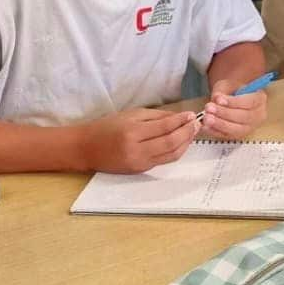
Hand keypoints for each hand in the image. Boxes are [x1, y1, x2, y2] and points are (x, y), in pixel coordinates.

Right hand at [81, 108, 198, 172]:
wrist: (86, 148)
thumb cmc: (107, 127)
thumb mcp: (131, 114)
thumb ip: (156, 116)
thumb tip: (179, 118)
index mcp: (132, 132)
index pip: (164, 127)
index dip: (181, 121)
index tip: (192, 114)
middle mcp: (136, 150)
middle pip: (171, 143)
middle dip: (187, 133)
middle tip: (197, 123)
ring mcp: (139, 163)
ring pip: (171, 155)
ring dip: (186, 144)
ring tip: (193, 132)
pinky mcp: (140, 170)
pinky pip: (164, 161)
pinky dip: (176, 151)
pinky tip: (181, 142)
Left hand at [202, 80, 267, 139]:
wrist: (231, 100)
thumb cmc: (232, 91)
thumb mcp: (228, 85)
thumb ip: (222, 91)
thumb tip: (216, 98)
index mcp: (259, 99)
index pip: (249, 102)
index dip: (233, 102)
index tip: (219, 99)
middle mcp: (258, 116)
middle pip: (244, 117)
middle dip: (224, 113)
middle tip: (209, 108)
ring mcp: (249, 128)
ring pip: (236, 129)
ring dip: (220, 124)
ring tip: (206, 118)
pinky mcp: (238, 136)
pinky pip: (227, 136)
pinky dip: (215, 131)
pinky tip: (205, 126)